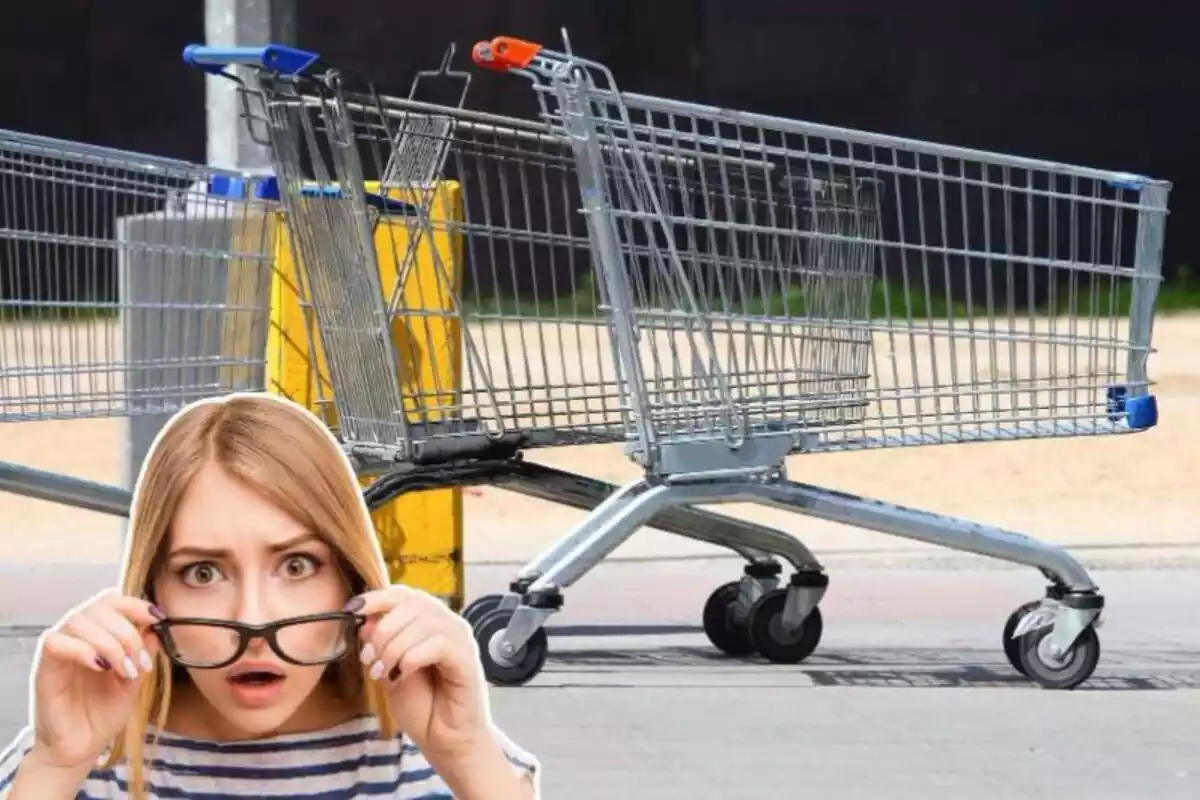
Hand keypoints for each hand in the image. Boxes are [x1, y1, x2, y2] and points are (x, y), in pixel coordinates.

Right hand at [30, 588, 162, 770]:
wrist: (82, 746)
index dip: (135, 604)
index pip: (113, 600)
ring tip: (124, 671)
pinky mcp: (45, 666)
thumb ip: (144, 652)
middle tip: (139, 662)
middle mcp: (79, 635)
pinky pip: (56, 642)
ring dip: (110, 643)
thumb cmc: (104, 711)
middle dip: (127, 632)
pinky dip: (82, 649)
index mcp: (101, 632)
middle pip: (99, 607)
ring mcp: (61, 649)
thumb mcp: (134, 679)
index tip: (157, 618)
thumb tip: (156, 627)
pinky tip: (99, 667)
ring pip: (80, 621)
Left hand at [348, 585, 488, 759]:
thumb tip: (365, 620)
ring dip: (394, 647)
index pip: (404, 594)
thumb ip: (380, 644)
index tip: (351, 610)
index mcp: (430, 621)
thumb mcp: (389, 669)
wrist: (444, 740)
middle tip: (369, 659)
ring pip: (423, 621)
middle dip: (383, 630)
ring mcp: (461, 639)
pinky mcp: (468, 658)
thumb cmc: (422, 706)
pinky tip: (402, 676)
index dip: (377, 597)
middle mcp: (449, 623)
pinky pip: (438, 643)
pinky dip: (412, 658)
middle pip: (413, 603)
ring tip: (382, 673)